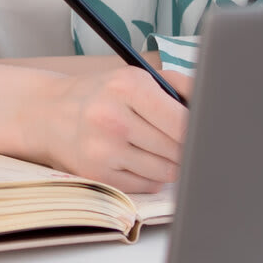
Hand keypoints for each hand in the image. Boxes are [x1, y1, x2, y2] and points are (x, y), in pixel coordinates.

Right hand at [27, 65, 191, 193]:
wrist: (48, 113)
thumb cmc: (101, 94)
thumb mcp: (135, 77)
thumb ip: (178, 87)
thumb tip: (214, 104)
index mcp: (127, 86)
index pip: (182, 120)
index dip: (200, 129)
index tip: (205, 130)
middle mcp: (113, 118)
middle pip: (178, 148)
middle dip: (187, 147)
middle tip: (184, 141)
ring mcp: (103, 150)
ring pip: (166, 171)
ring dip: (172, 163)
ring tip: (160, 149)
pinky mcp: (98, 174)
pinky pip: (148, 185)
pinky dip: (153, 177)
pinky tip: (142, 160)